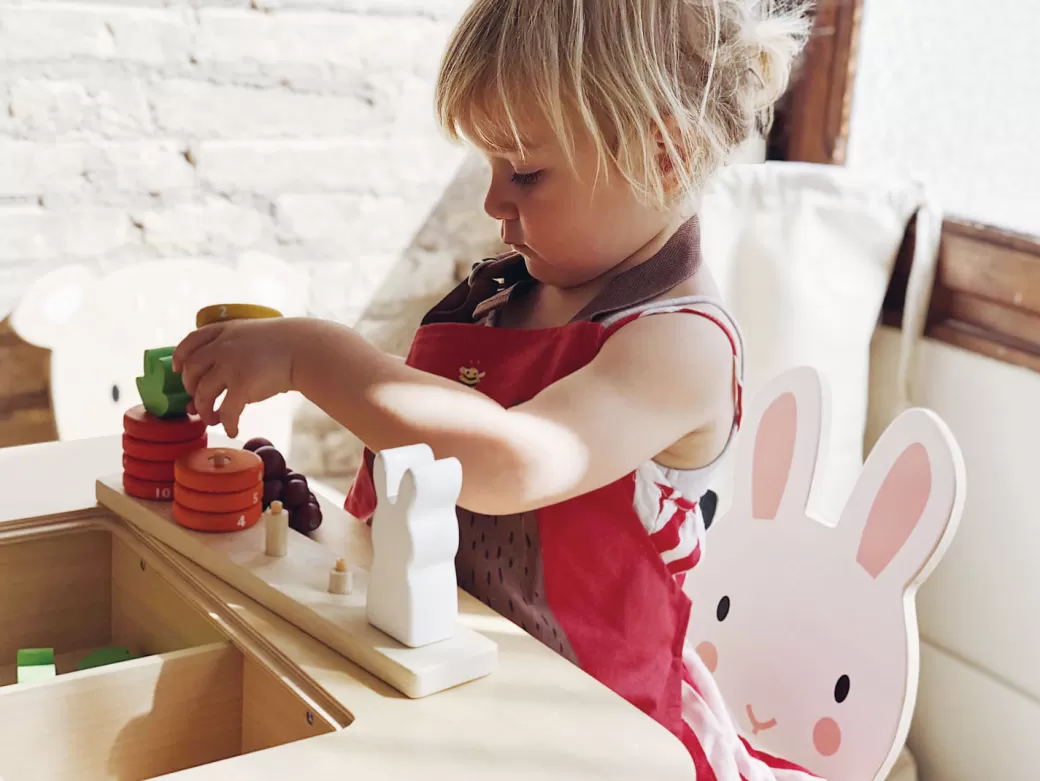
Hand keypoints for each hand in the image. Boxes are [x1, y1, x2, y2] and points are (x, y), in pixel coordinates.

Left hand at [172, 317, 301, 437]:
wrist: (305, 349)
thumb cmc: (284, 344)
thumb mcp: (251, 333)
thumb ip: (232, 347)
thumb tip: (217, 375)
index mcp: (223, 331)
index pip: (189, 342)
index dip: (180, 358)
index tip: (178, 370)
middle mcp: (221, 347)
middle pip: (191, 371)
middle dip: (190, 389)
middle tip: (198, 401)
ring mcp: (230, 366)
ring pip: (202, 394)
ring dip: (204, 410)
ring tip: (212, 419)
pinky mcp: (242, 385)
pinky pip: (226, 411)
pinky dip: (227, 424)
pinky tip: (233, 430)